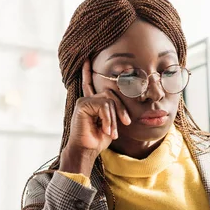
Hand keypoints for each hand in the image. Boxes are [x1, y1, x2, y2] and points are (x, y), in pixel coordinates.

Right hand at [59, 60, 130, 175]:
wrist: (88, 150)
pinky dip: (109, 118)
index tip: (87, 59)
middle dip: (121, 109)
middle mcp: (87, 99)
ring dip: (114, 118)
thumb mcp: (112, 123)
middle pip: (111, 94)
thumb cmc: (99, 139)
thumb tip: (120, 102)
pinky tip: (106, 129)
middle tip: (126, 123)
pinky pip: (104, 105)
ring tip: (112, 132)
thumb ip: (114, 110)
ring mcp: (84, 101)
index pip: (91, 83)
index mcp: (93, 102)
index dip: (88, 72)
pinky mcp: (82, 104)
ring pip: (109, 100)